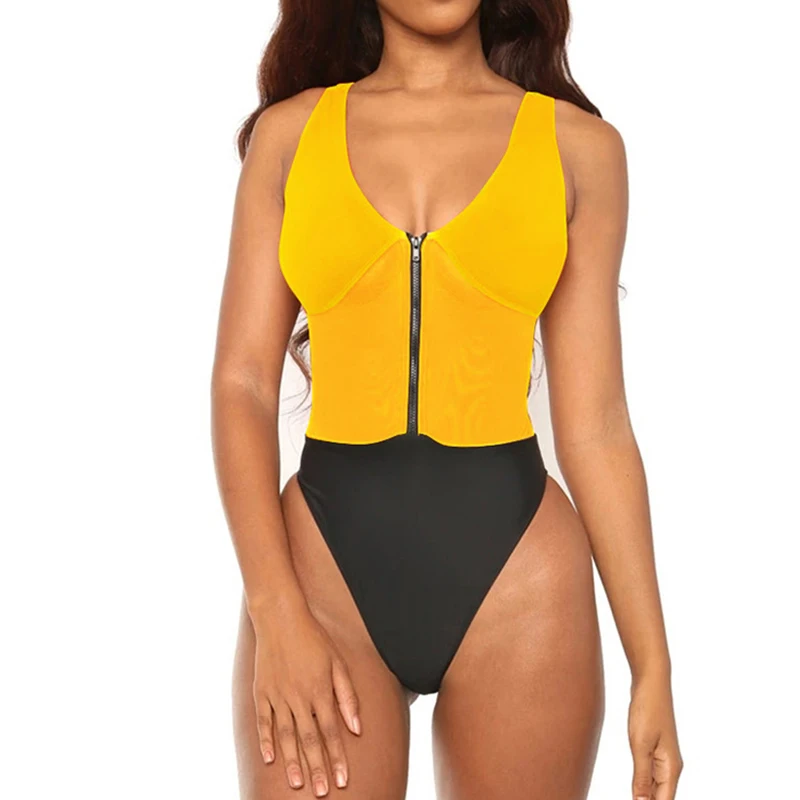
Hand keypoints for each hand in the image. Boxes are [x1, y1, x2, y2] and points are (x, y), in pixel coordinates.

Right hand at [250, 601, 360, 795]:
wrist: (280, 617)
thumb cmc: (314, 638)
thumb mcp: (338, 661)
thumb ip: (347, 695)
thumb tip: (357, 727)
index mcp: (320, 690)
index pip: (332, 731)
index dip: (337, 757)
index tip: (342, 780)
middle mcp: (299, 696)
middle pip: (309, 739)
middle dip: (317, 768)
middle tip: (321, 793)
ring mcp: (278, 695)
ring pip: (286, 735)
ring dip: (293, 761)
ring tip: (299, 784)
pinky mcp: (261, 692)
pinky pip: (263, 722)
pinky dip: (266, 740)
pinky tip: (269, 759)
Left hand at [628, 673, 682, 799]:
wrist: (651, 682)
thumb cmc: (648, 709)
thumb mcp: (640, 744)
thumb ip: (642, 776)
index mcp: (671, 768)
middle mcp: (670, 766)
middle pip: (661, 798)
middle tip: (630, 799)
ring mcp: (663, 758)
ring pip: (656, 788)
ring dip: (645, 797)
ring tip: (633, 798)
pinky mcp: (654, 749)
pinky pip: (650, 775)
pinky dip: (643, 785)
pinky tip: (635, 790)